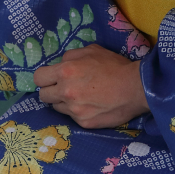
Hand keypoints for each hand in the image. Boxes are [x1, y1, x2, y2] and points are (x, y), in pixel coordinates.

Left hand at [33, 44, 148, 128]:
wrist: (136, 88)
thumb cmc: (114, 66)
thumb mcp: (91, 50)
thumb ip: (70, 56)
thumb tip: (60, 64)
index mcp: (65, 72)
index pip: (38, 78)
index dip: (44, 77)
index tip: (51, 78)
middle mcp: (66, 92)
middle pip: (43, 96)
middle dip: (51, 91)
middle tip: (64, 89)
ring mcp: (74, 110)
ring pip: (57, 107)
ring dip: (64, 102)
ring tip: (80, 97)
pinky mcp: (84, 122)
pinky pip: (72, 117)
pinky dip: (78, 111)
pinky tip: (90, 105)